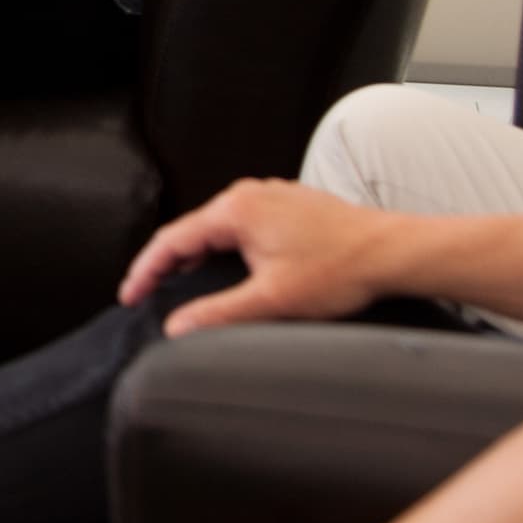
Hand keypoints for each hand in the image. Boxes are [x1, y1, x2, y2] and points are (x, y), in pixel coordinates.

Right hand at [119, 180, 397, 334]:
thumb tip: (177, 328)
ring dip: (200, 256)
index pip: (172, 239)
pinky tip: (234, 270)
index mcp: (236, 209)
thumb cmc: (340, 270)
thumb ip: (218, 313)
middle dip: (169, 264)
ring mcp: (273, 197)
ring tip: (185, 285)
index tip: (130, 296)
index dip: (145, 271)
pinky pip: (246, 226)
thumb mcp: (271, 300)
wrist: (392, 252)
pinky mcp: (292, 207)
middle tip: (150, 294)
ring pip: (221, 228)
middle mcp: (250, 194)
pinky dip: (229, 249)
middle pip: (193, 230)